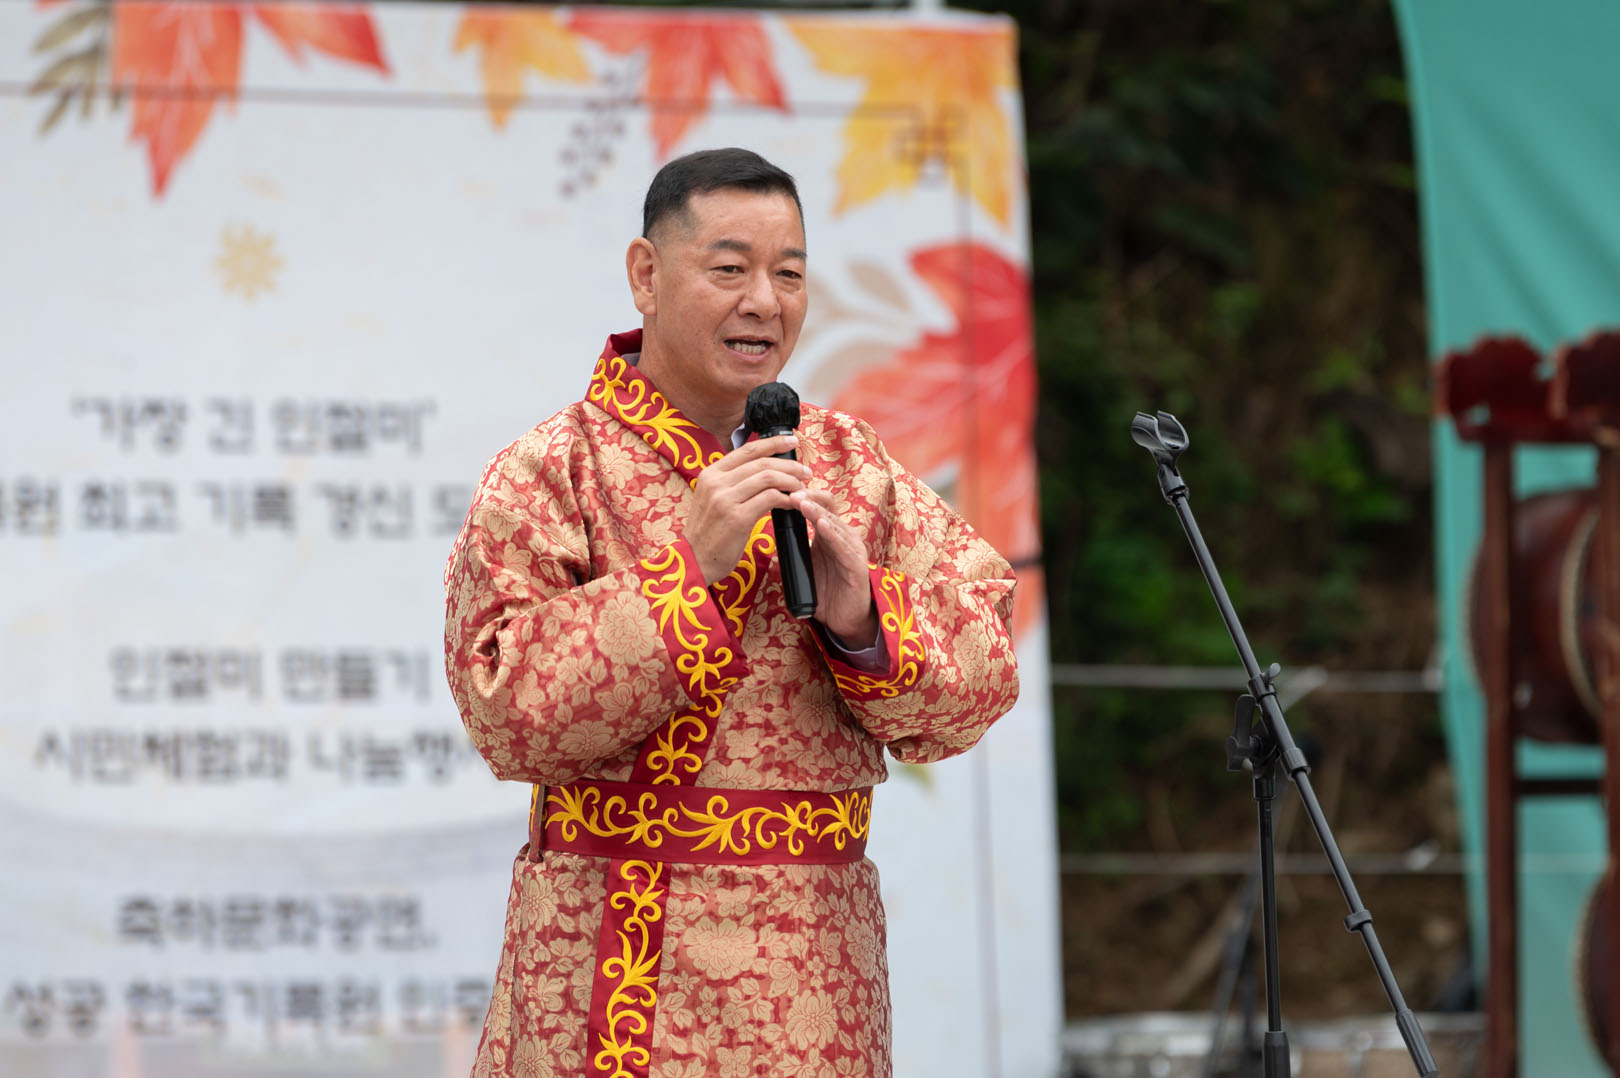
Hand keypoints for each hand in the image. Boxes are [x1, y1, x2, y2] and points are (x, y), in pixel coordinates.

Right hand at [685, 435, 807, 585]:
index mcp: (710, 473)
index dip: (773, 443)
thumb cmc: (708, 532)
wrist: (693, 560)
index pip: (748, 449)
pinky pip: (770, 499)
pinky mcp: (737, 517)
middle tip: (805, 472)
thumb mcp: (712, 498)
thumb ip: (732, 482)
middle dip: (789, 465)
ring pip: (768, 478)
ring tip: (802, 488)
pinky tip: (793, 504)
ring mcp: (725, 499)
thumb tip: (762, 469)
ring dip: (791, 481)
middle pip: (762, 462)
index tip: (792, 441)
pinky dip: (786, 499)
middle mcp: (716, 482)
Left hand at [791, 488, 878, 646]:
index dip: (803, 497)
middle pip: (828, 509)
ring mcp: (852, 550)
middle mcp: (843, 537)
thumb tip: (768, 554)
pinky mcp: (857, 566)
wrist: (845, 620)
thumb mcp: (804, 572)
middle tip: (790, 491)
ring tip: (801, 502)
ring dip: (817, 512)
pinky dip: (833, 535)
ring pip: (834, 524)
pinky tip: (822, 525)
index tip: (783, 490)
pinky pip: (844, 547)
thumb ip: (790, 560)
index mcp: (829, 535)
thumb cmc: (827, 593)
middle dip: (808, 499)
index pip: (819, 506)